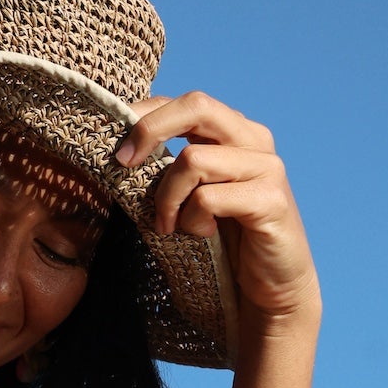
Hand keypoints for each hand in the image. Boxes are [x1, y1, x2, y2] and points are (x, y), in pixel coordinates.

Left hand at [115, 92, 319, 330]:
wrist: (272, 284)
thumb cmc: (225, 237)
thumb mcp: (191, 194)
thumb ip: (171, 166)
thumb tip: (120, 151)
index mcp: (233, 131)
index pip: (184, 103)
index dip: (143, 116)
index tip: (115, 148)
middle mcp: (254, 139)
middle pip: (196, 105)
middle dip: (150, 129)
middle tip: (123, 162)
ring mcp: (266, 167)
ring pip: (193, 158)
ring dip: (168, 197)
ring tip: (170, 225)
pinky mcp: (270, 200)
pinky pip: (208, 199)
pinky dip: (192, 220)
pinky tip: (201, 234)